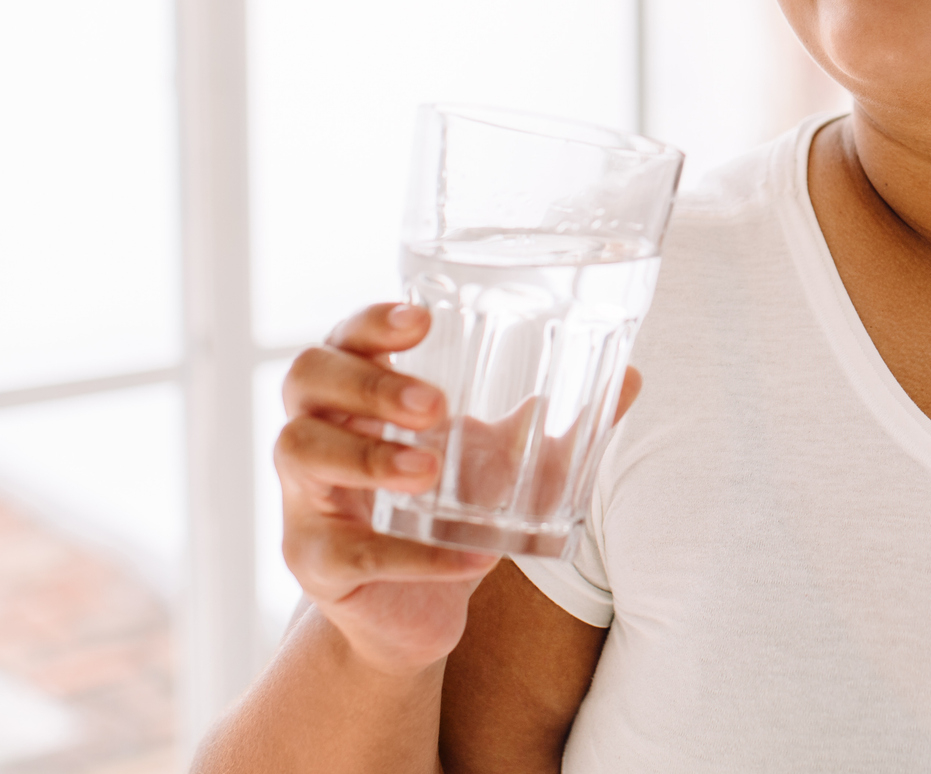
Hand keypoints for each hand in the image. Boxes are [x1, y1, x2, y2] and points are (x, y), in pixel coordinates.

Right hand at [274, 303, 641, 675]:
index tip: (423, 320)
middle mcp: (319, 432)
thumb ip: (558, 423)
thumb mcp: (505, 461)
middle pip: (305, 377)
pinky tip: (470, 556)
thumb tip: (631, 376)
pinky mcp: (313, 562)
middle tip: (436, 405)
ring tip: (429, 473)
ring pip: (298, 451)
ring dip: (365, 457)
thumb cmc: (452, 509)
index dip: (371, 323)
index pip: (344, 336)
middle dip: (367, 384)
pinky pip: (345, 552)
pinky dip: (411, 555)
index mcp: (358, 394)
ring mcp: (306, 498)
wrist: (416, 610)